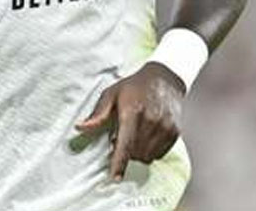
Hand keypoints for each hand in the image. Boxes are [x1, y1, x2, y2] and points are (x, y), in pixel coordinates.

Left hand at [74, 62, 184, 180]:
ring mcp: (165, 127)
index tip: (114, 177)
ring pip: (147, 156)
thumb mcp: (112, 94)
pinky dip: (150, 151)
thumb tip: (80, 127)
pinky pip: (159, 154)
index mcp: (133, 111)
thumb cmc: (135, 86)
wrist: (165, 78)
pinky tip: (146, 137)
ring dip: (137, 153)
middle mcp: (151, 120)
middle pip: (135, 153)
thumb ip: (98, 114)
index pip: (125, 143)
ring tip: (134, 136)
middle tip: (120, 138)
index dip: (119, 163)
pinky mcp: (175, 132)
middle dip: (125, 152)